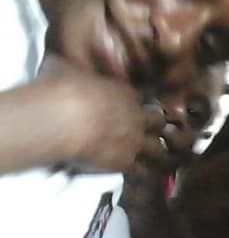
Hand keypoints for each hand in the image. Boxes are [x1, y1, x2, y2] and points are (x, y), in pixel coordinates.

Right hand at [43, 57, 166, 172]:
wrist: (64, 118)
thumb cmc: (61, 88)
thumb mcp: (66, 68)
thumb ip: (71, 69)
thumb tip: (61, 62)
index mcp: (123, 91)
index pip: (138, 97)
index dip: (135, 103)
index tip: (131, 107)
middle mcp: (135, 115)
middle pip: (157, 120)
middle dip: (156, 126)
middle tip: (154, 131)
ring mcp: (134, 140)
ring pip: (158, 148)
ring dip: (158, 152)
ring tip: (158, 158)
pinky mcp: (126, 162)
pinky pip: (144, 171)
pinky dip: (145, 173)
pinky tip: (144, 175)